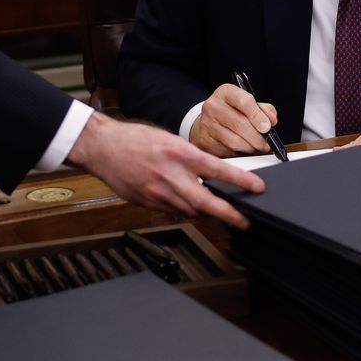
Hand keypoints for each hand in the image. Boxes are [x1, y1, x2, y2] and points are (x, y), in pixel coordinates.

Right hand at [67, 112, 263, 228]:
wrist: (102, 148)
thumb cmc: (135, 139)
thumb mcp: (169, 139)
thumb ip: (189, 158)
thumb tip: (209, 173)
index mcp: (179, 153)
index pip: (217, 169)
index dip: (241, 180)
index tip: (257, 187)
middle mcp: (170, 175)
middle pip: (206, 202)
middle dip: (229, 215)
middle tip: (245, 221)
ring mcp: (158, 192)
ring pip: (190, 211)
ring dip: (206, 212)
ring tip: (217, 210)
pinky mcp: (147, 203)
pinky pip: (173, 211)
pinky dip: (184, 209)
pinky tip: (186, 203)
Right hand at [189, 83, 280, 157]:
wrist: (208, 122)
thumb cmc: (233, 112)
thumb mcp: (248, 104)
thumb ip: (264, 109)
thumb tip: (271, 120)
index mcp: (226, 92)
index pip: (244, 102)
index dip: (258, 116)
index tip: (267, 127)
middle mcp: (214, 106)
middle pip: (240, 124)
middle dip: (258, 137)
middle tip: (267, 143)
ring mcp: (207, 124)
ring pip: (235, 141)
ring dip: (251, 147)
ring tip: (256, 146)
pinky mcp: (206, 142)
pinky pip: (228, 151)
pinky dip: (241, 153)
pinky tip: (244, 149)